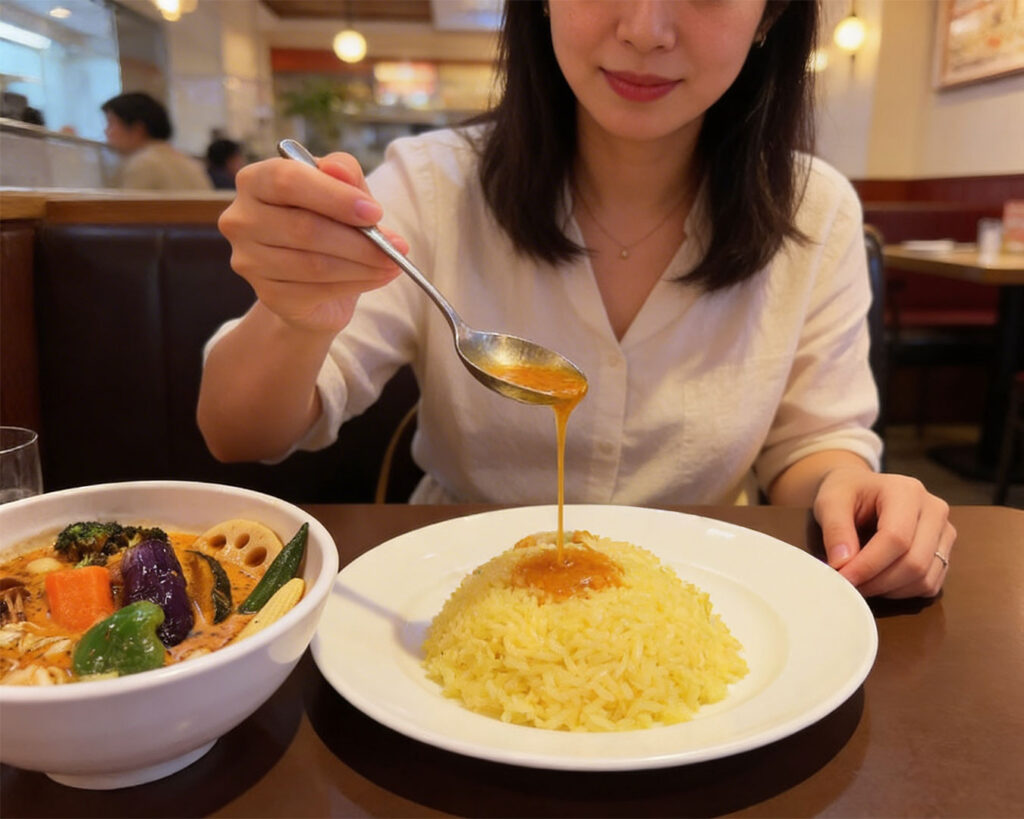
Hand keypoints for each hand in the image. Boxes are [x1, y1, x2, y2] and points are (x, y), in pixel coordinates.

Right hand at [218, 152, 407, 334]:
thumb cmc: (326, 224)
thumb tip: (340, 169)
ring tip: (392, 262)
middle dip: (359, 239)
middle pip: (304, 227)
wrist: (312, 281)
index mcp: (254, 181)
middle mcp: (242, 220)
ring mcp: (250, 261)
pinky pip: (317, 290)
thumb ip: (344, 174)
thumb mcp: (341, 191)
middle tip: (396, 246)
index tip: (375, 212)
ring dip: (363, 265)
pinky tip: (378, 277)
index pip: (287, 180)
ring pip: (314, 264)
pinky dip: (356, 284)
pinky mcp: (268, 295)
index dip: (334, 196)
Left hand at [813, 468, 955, 597]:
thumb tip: (842, 564)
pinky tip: (879, 581)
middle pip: (914, 562)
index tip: (843, 577)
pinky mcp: (944, 551)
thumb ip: (835, 530)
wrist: (861, 489)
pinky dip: (902, 592)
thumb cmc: (847, 492)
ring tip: (861, 582)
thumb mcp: (830, 502)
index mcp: (906, 491)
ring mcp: (944, 532)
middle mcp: (933, 510)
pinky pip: (929, 585)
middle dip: (878, 582)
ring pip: (924, 578)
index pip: (896, 538)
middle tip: (849, 585)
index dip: (868, 565)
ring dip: (889, 590)